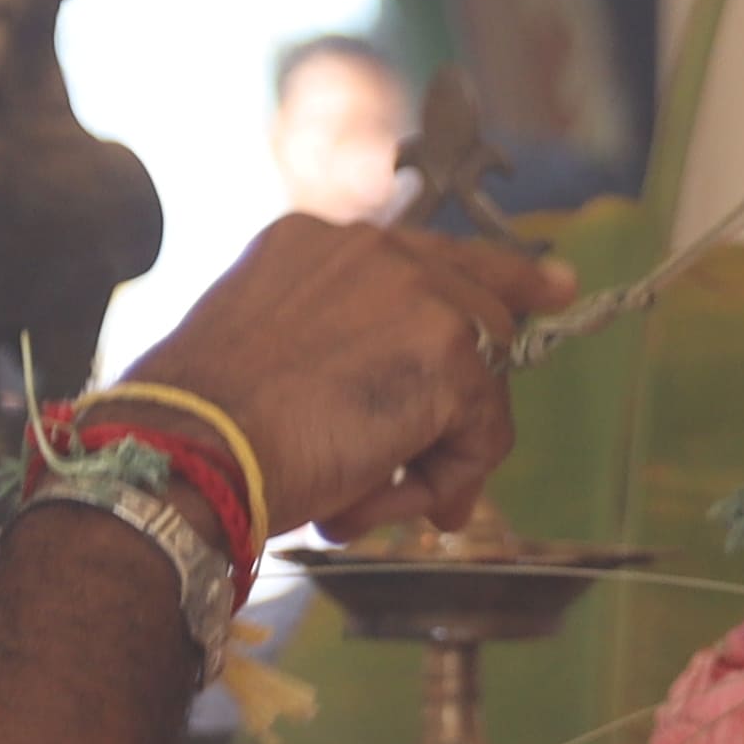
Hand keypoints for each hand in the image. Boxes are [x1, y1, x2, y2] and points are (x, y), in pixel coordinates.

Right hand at [124, 217, 571, 538]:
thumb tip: (397, 396)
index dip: (499, 278)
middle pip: (479, 312)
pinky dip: (444, 481)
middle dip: (469, 399)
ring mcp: (418, 295)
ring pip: (481, 381)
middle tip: (445, 478)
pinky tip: (378, 500)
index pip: (428, 253)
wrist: (189, 448)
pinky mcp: (451, 354)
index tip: (554, 287)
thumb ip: (331, 344)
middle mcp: (373, 250)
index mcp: (316, 243)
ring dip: (437, 455)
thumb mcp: (264, 350)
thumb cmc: (201, 425)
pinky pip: (483, 432)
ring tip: (367, 497)